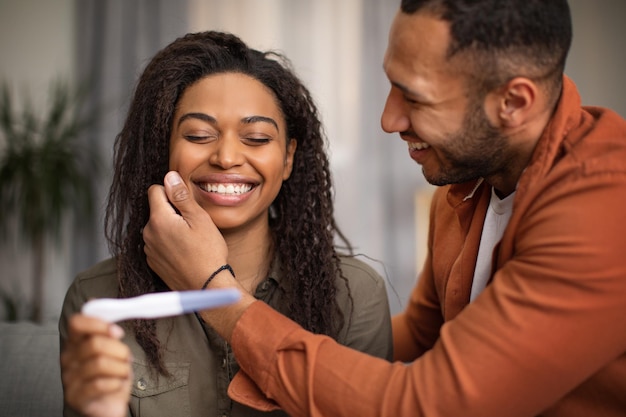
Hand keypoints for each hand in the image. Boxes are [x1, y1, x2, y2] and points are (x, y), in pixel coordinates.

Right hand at [61, 315, 131, 416]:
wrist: (108, 405)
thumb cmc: (111, 375)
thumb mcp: (113, 350)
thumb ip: (108, 332)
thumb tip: (104, 305)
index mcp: (76, 343)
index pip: (77, 323)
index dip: (98, 323)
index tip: (117, 331)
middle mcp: (69, 359)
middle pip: (94, 344)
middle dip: (119, 350)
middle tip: (126, 358)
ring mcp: (70, 379)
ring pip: (99, 363)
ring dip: (120, 368)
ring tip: (123, 373)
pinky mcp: (76, 397)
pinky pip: (99, 384)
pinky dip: (115, 383)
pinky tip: (117, 384)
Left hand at [143, 171, 228, 290]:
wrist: (206, 286)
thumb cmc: (207, 253)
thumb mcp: (199, 219)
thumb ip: (182, 196)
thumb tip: (170, 177)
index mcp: (159, 220)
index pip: (154, 190)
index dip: (172, 192)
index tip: (186, 203)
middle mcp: (148, 234)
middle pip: (156, 209)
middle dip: (172, 211)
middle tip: (193, 224)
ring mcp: (149, 249)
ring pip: (157, 227)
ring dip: (170, 227)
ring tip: (190, 240)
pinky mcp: (153, 262)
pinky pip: (158, 243)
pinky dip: (169, 243)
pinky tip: (185, 251)